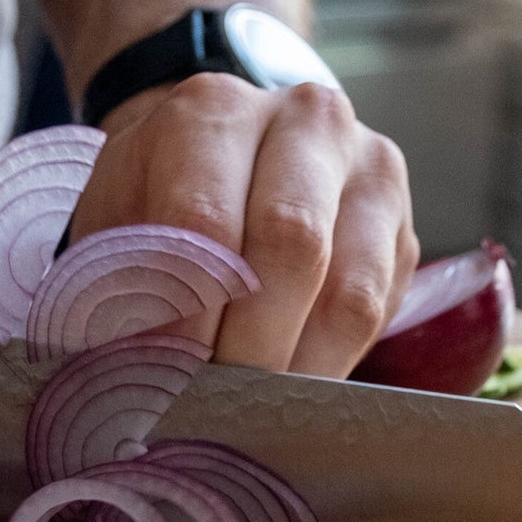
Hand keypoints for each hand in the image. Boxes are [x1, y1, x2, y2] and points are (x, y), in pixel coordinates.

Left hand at [70, 73, 418, 376]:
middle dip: (245, 344)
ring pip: (348, 288)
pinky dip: (328, 364)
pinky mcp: (403, 227)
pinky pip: (377, 312)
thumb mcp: (117, 221)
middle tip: (210, 405)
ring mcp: (368, 170)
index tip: (162, 376)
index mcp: (213, 110)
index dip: (184, 311)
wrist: (219, 160)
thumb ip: (123, 282)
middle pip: (290, 243)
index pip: (205, 217)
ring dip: (293, 366)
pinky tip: (287, 390)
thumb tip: (136, 374)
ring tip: (248, 411)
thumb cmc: (157, 199)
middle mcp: (304, 121)